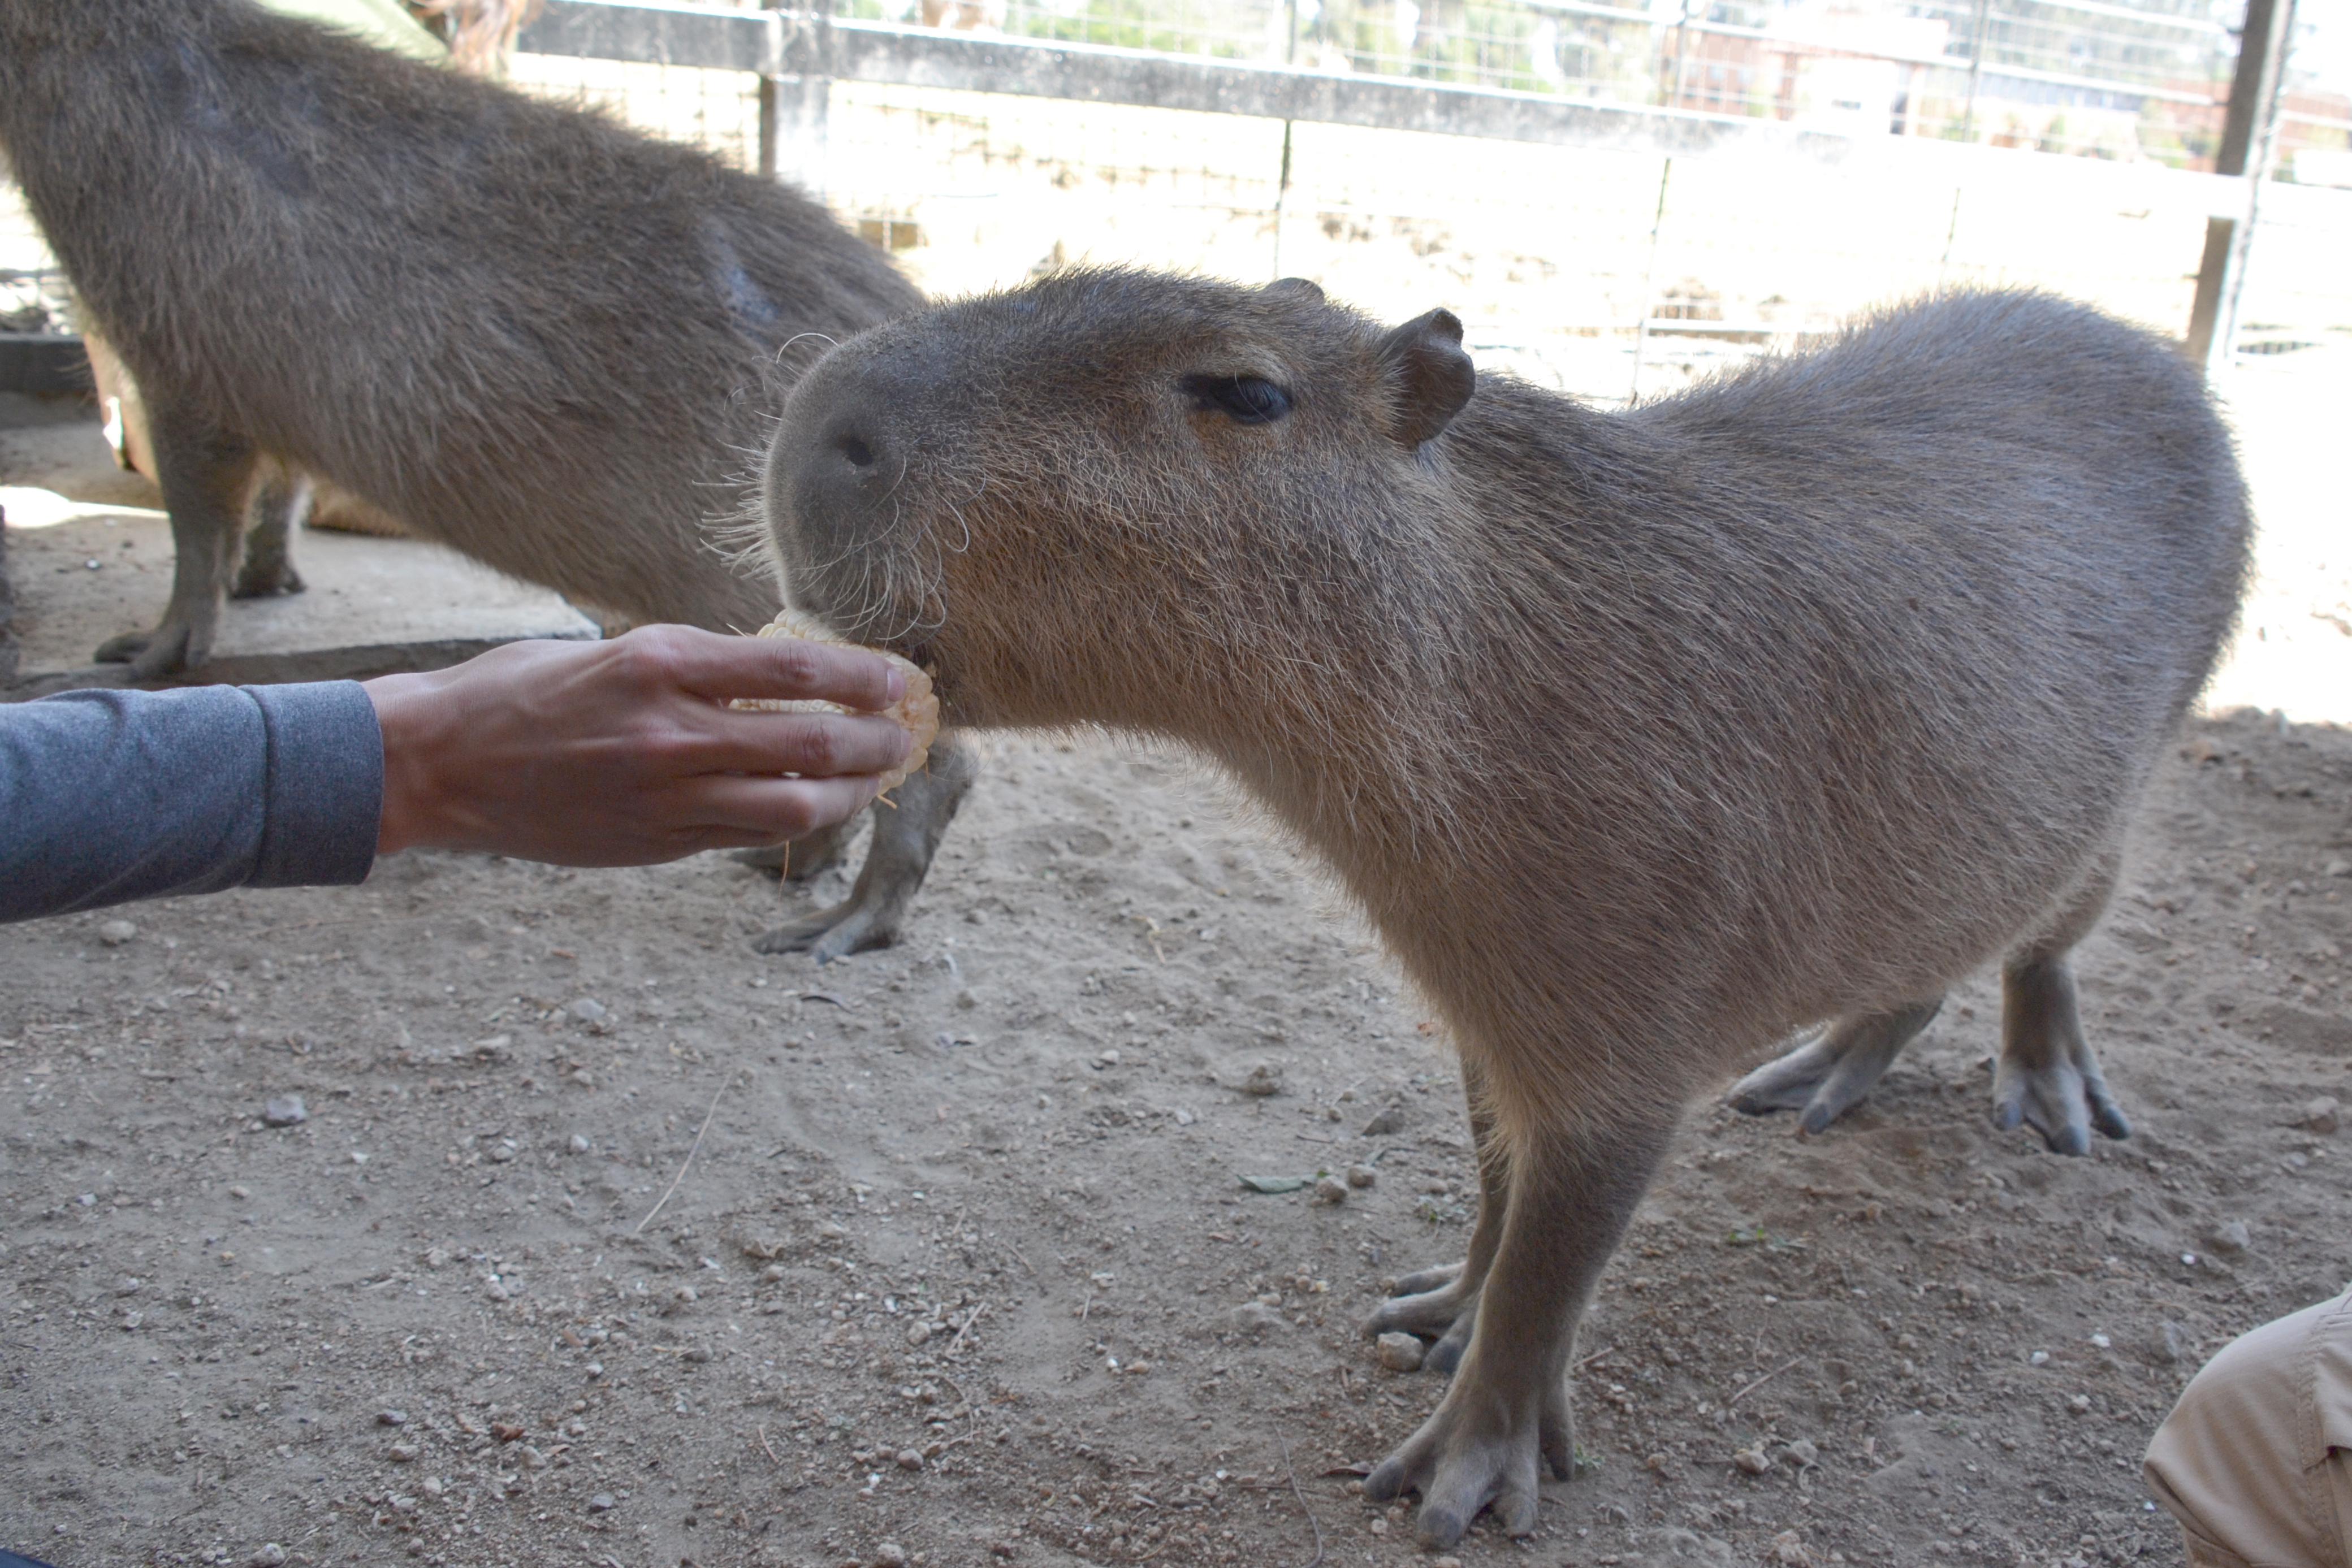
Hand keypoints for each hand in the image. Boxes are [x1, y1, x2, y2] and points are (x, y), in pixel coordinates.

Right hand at [364, 625, 911, 864]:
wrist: (438, 764)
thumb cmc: (521, 692)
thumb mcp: (614, 651)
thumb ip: (692, 667)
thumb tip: (777, 676)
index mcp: (660, 661)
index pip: (795, 669)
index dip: (863, 677)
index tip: (900, 677)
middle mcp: (671, 728)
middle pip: (813, 741)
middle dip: (878, 739)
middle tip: (911, 733)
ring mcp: (665, 792)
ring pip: (795, 803)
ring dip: (850, 791)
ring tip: (876, 776)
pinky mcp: (655, 841)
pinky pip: (746, 833)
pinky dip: (794, 819)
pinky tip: (817, 804)